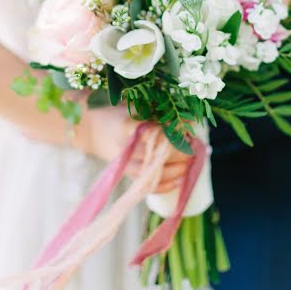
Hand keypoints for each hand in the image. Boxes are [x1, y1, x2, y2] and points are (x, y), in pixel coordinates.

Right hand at [76, 105, 190, 193]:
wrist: (96, 127)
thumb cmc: (123, 111)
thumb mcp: (138, 104)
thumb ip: (160, 111)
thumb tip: (189, 122)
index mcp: (126, 126)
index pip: (154, 133)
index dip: (175, 132)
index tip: (189, 128)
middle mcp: (125, 147)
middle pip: (158, 154)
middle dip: (180, 151)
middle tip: (194, 144)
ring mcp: (126, 163)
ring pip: (156, 172)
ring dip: (178, 168)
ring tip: (192, 160)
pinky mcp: (128, 175)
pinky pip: (149, 186)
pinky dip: (167, 184)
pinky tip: (181, 179)